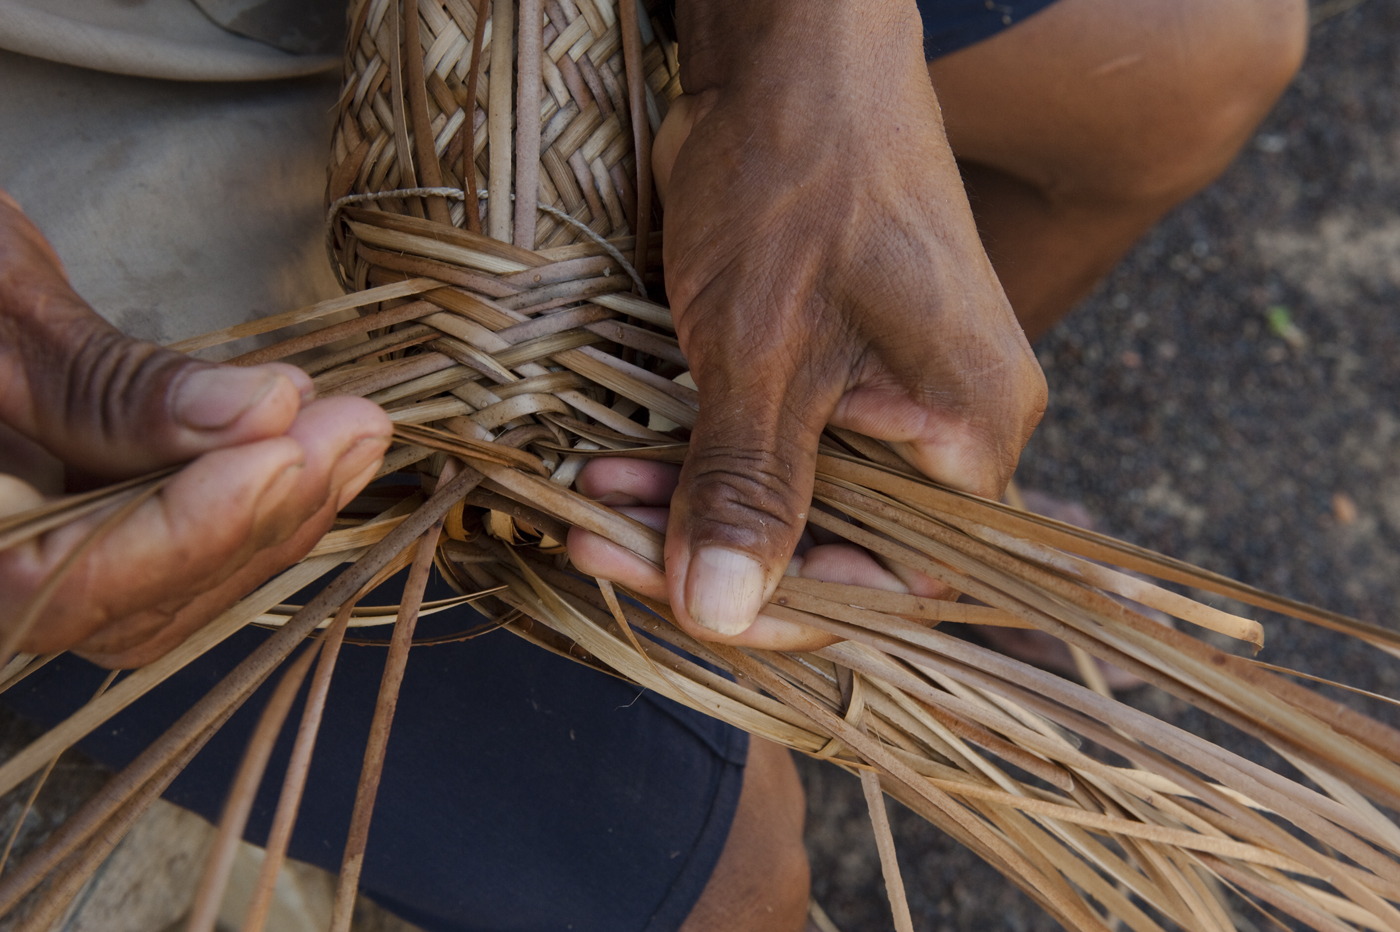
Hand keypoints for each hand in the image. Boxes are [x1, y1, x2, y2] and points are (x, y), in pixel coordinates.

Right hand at [0, 191, 390, 667]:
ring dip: (275, 514)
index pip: (58, 584)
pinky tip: (318, 447)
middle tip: (353, 430)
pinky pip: (172, 555)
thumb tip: (260, 410)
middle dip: (257, 517)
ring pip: (165, 592)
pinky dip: (251, 505)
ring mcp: (34, 558)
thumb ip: (112, 382)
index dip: (185, 532)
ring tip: (354, 433)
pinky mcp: (82, 531)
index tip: (285, 456)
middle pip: (130, 602)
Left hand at [640, 0, 1044, 644]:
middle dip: (709, 554)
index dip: (780, 606)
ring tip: (591, 497)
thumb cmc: (798, 182)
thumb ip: (747, 487)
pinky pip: (763, 448)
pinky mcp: (827, 371)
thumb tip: (716, 614)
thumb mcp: (764, 350)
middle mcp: (941, 430)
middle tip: (600, 541)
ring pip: (784, 500)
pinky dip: (691, 461)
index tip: (678, 605)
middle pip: (828, 545)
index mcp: (969, 435)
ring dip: (686, 508)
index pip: (889, 581)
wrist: (788, 57)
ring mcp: (884, 399)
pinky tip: (614, 464)